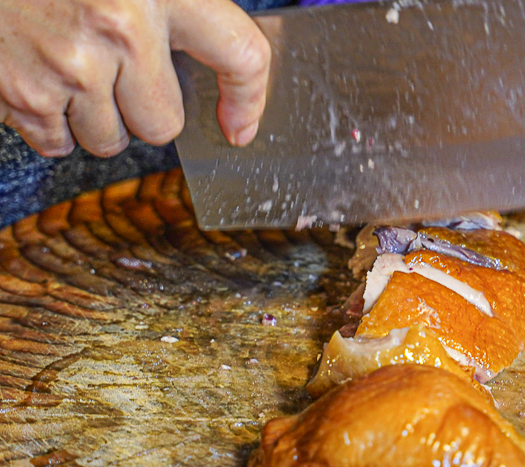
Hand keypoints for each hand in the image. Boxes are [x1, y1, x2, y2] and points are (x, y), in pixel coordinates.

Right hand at [0, 0, 270, 156]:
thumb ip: (177, 9)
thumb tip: (222, 78)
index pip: (241, 54)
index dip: (250, 98)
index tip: (239, 125)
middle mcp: (119, 29)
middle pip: (163, 125)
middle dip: (142, 107)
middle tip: (113, 67)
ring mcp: (67, 66)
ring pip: (109, 140)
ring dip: (96, 117)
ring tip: (70, 64)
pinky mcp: (20, 92)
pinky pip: (56, 142)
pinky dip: (51, 121)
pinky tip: (40, 75)